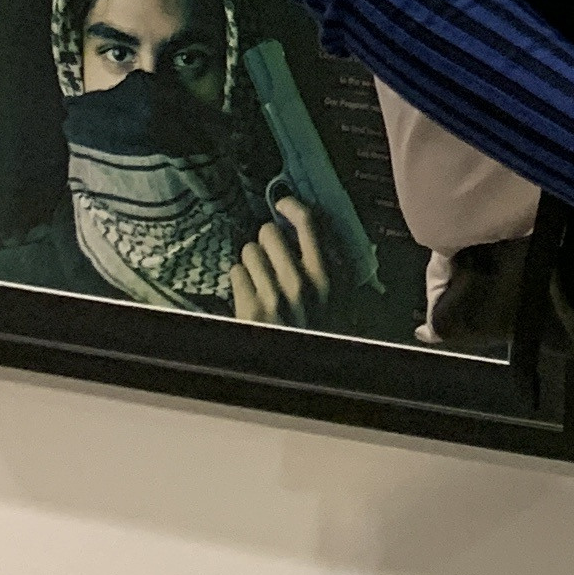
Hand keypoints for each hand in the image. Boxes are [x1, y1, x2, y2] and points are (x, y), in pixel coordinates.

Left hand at [229, 195, 333, 325]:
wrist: (298, 371)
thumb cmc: (319, 330)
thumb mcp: (337, 295)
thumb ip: (331, 260)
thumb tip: (310, 223)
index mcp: (328, 274)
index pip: (309, 222)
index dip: (291, 206)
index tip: (282, 203)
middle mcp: (301, 282)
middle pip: (270, 231)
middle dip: (266, 238)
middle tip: (270, 251)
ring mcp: (274, 295)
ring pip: (249, 250)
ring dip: (252, 260)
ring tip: (261, 277)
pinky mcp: (250, 308)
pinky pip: (236, 272)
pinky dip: (240, 279)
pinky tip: (251, 292)